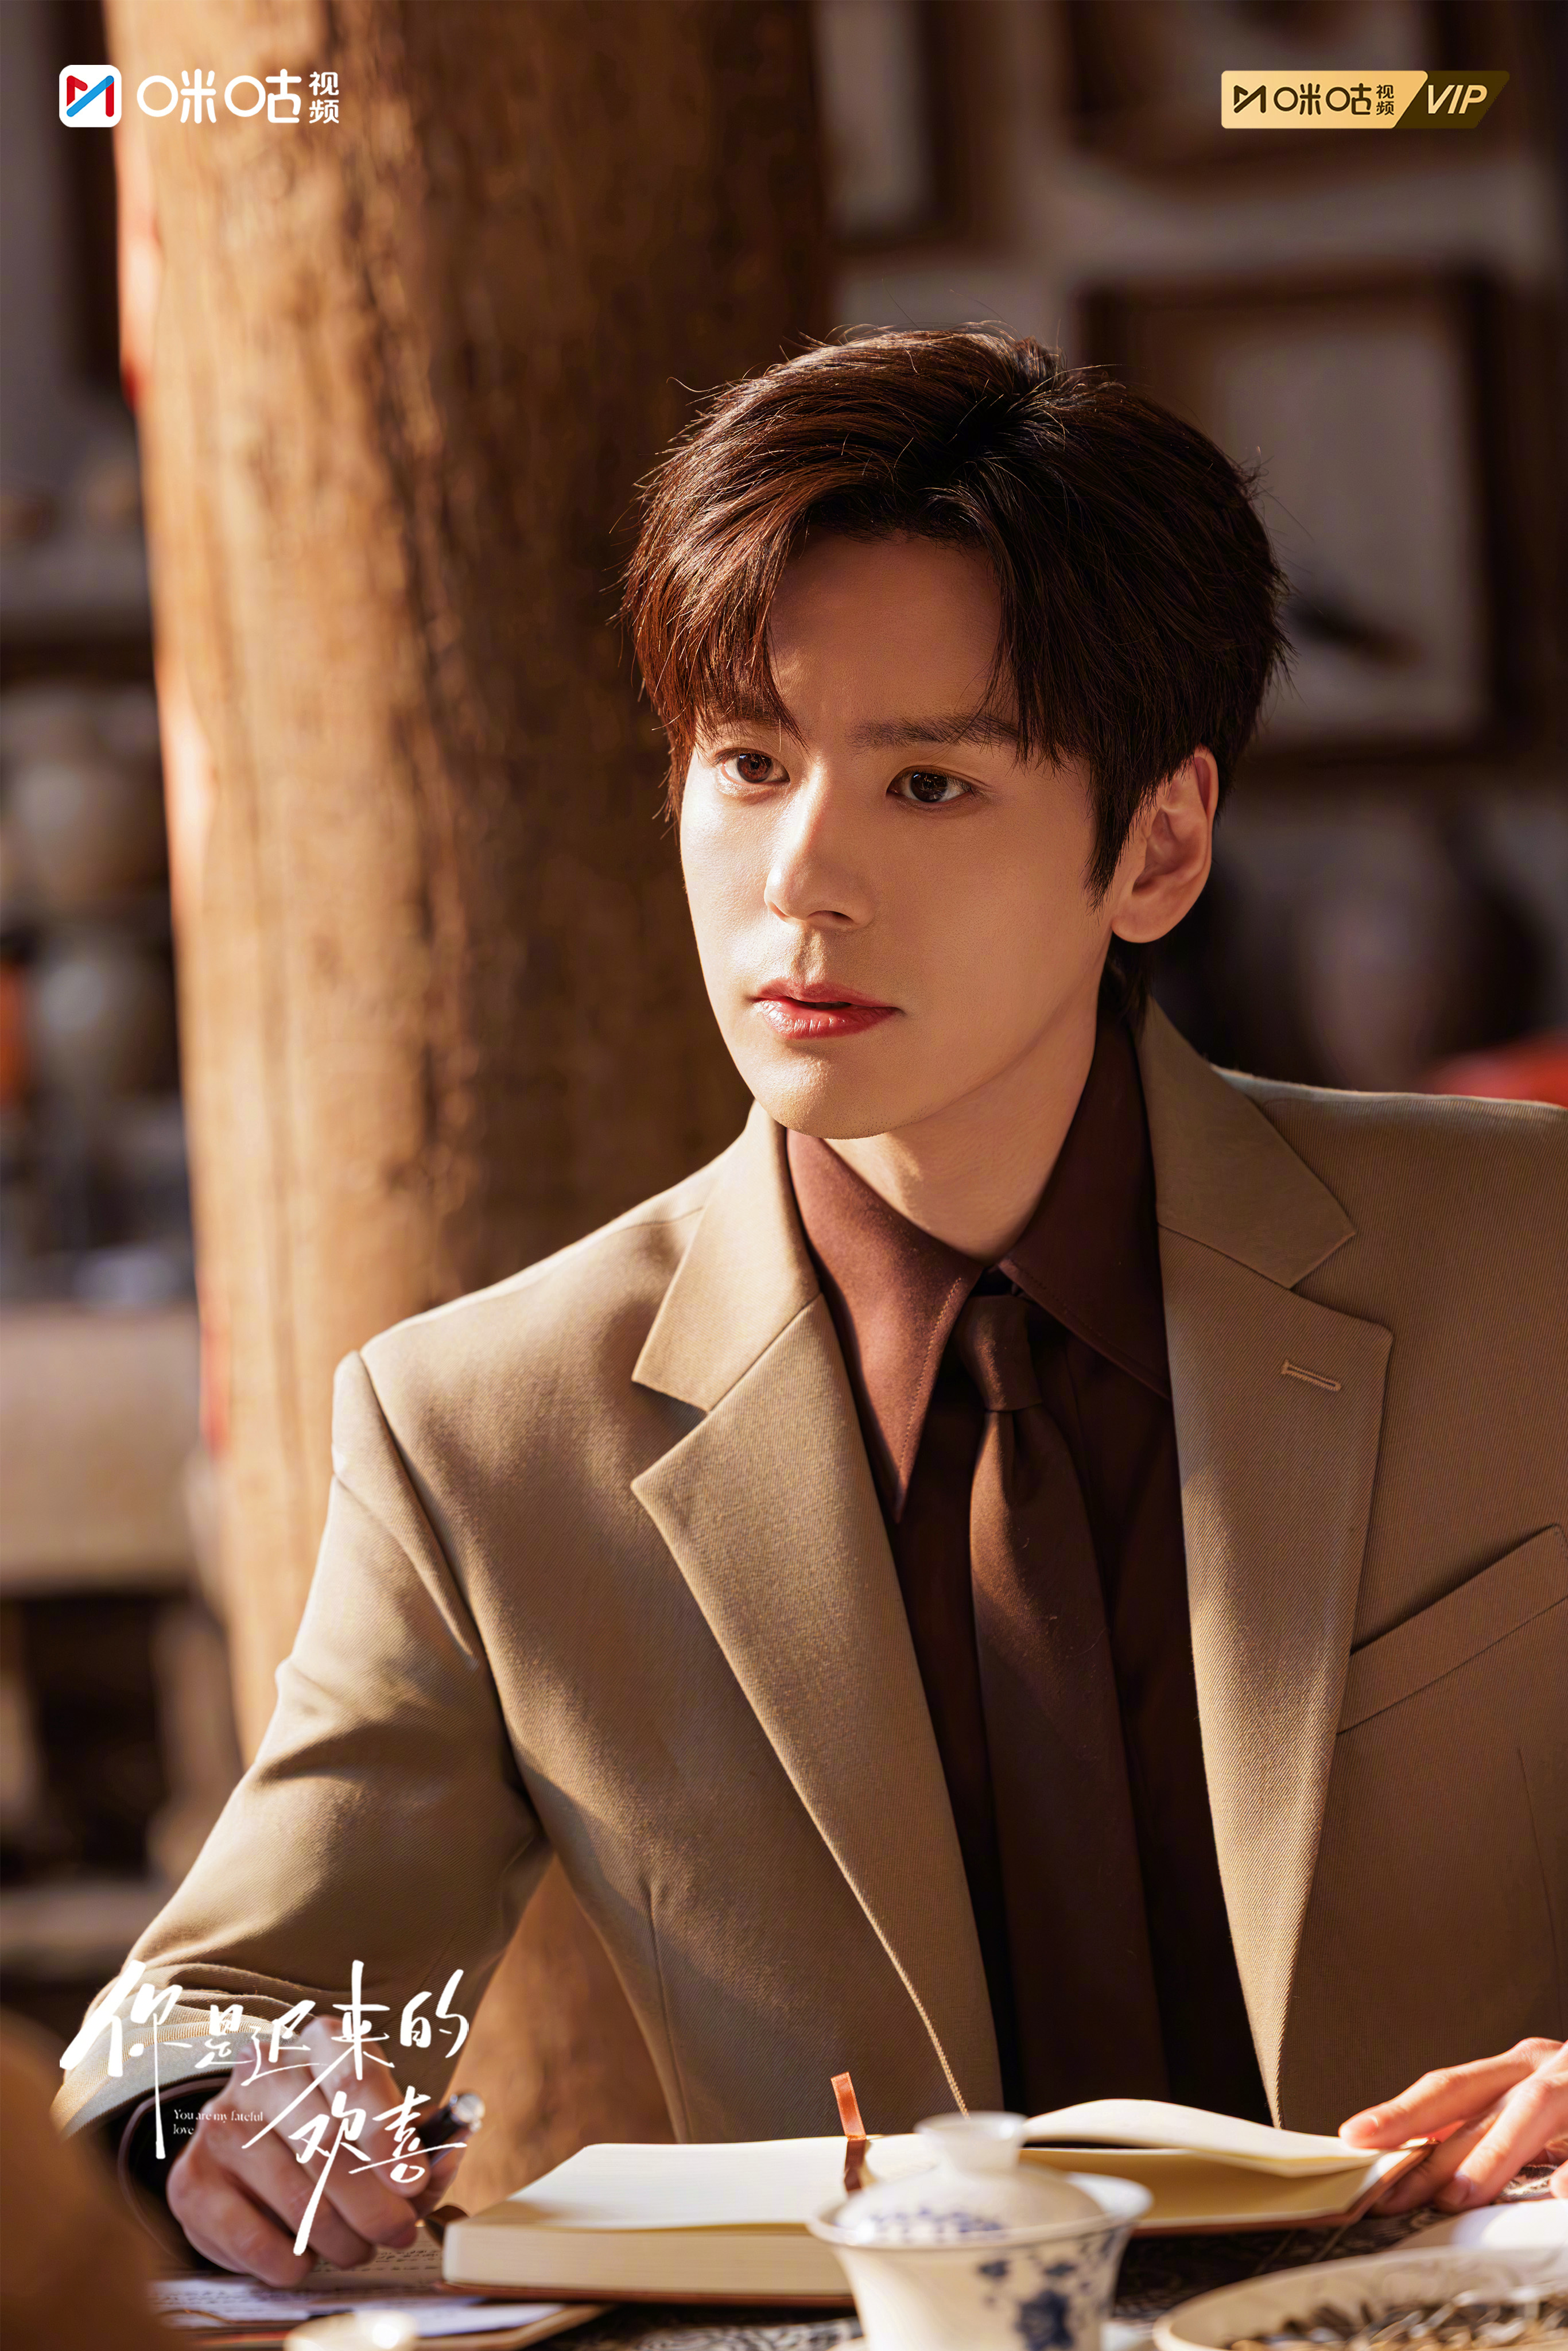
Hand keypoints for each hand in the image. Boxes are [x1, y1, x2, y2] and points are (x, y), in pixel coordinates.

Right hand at [167, 2015, 461, 2284]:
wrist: (251, 2133)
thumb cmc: (335, 2124)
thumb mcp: (381, 2117)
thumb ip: (419, 2141)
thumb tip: (444, 2161)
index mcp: (321, 2040)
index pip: (354, 2076)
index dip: (388, 2133)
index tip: (412, 2180)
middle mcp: (264, 2068)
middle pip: (326, 2144)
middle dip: (373, 2204)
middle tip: (398, 2231)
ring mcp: (220, 2122)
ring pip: (296, 2198)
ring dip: (340, 2238)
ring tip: (357, 2245)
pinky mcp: (192, 2180)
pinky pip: (252, 2240)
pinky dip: (291, 2261)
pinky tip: (304, 2252)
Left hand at [1340, 2037, 1567, 2213]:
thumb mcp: (1541, 2106)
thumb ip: (1495, 2130)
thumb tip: (1433, 2174)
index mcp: (1521, 2068)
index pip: (1450, 2089)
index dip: (1400, 2114)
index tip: (1353, 2143)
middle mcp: (1548, 2067)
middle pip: (1479, 2098)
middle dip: (1431, 2148)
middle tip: (1390, 2193)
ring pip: (1536, 2109)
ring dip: (1495, 2154)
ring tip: (1460, 2197)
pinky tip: (1562, 2197)